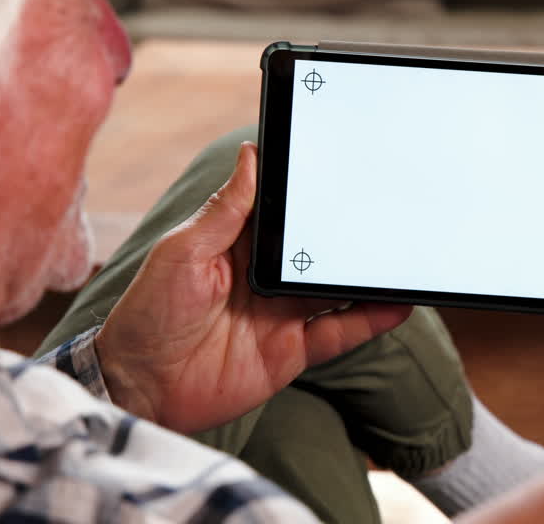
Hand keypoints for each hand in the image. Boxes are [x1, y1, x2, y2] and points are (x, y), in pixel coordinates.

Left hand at [93, 142, 411, 433]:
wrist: (140, 387)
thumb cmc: (147, 314)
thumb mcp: (182, 252)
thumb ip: (224, 211)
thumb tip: (251, 156)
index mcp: (239, 243)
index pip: (286, 210)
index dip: (314, 192)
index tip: (348, 168)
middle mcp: (267, 275)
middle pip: (320, 248)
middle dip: (353, 232)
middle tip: (390, 210)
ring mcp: (282, 313)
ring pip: (337, 288)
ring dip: (368, 275)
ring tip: (403, 258)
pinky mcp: (292, 350)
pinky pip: (340, 331)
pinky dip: (369, 319)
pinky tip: (396, 305)